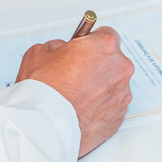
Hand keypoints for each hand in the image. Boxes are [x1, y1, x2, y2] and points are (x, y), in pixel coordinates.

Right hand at [17, 27, 133, 156]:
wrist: (46, 127)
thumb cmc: (44, 91)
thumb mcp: (40, 52)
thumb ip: (58, 46)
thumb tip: (63, 50)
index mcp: (104, 46)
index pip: (107, 35)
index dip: (92, 42)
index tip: (84, 48)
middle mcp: (119, 68)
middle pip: (112, 60)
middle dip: (96, 65)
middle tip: (75, 74)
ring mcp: (122, 93)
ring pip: (113, 84)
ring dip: (99, 87)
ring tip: (76, 96)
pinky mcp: (119, 116)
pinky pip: (112, 105)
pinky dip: (100, 106)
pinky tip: (81, 109)